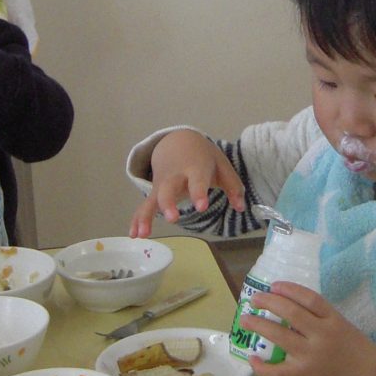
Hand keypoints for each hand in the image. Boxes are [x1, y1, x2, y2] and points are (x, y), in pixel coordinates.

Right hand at [128, 129, 244, 236]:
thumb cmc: (202, 156)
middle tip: (173, 219)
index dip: (198, 192)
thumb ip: (233, 186)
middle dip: (169, 204)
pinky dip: (137, 219)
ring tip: (143, 234)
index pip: (197, 180)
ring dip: (146, 216)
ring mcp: (162, 184)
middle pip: (168, 189)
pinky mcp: (154, 192)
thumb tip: (241, 207)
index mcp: (195, 168)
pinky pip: (144, 205)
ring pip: (152, 199)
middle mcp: (176, 176)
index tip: (201, 206)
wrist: (177, 141)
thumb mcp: (221, 165)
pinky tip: (134, 235)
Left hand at [238, 282, 375, 375]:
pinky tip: (252, 358)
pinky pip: (279, 371)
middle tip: (255, 299)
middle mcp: (322, 335)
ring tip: (246, 319)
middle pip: (292, 314)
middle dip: (269, 303)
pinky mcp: (304, 374)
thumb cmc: (351, 346)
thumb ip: (317, 316)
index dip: (290, 289)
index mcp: (333, 319)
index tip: (274, 285)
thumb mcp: (340, 324)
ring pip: (281, 337)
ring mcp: (312, 355)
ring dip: (260, 326)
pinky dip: (263, 367)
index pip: (310, 299)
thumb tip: (284, 305)